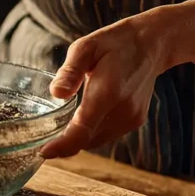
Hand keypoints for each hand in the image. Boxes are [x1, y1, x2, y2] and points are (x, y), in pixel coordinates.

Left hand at [40, 2, 194, 158]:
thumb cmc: (114, 43)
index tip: (43, 153)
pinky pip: (107, 135)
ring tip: (58, 132)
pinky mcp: (136, 120)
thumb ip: (70, 71)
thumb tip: (56, 93)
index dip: (62, 145)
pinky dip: (91, 134)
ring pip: (97, 141)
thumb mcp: (86, 47)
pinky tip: (81, 122)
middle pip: (87, 140)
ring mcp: (132, 117)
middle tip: (42, 140)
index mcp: (108, 91)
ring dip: (78, 140)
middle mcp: (123, 110)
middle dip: (64, 145)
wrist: (152, 44)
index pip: (83, 129)